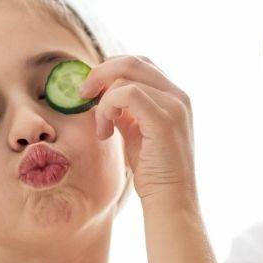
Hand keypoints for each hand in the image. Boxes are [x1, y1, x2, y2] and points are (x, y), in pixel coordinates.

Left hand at [78, 56, 195, 206]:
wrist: (170, 200)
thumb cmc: (153, 172)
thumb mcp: (136, 133)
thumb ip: (126, 111)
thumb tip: (103, 94)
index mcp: (175, 96)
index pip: (139, 64)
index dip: (110, 71)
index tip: (91, 92)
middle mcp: (179, 96)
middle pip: (132, 61)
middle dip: (100, 74)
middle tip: (83, 95)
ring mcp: (174, 105)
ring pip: (126, 76)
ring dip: (103, 99)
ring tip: (102, 127)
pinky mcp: (164, 119)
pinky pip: (126, 94)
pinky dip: (108, 107)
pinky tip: (106, 130)